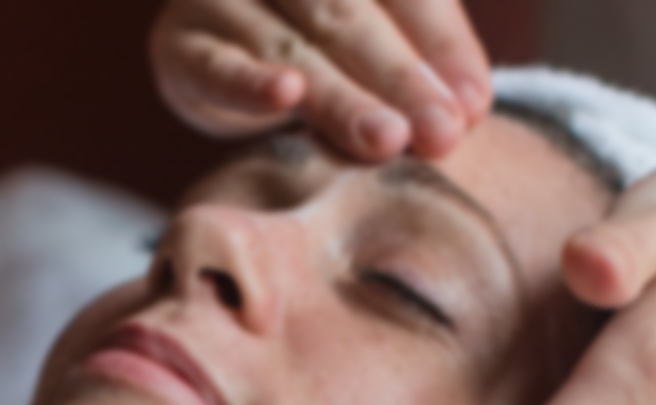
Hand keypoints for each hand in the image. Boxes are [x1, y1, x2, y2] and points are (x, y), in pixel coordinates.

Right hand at [150, 0, 490, 160]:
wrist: (218, 49)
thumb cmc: (314, 44)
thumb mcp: (373, 39)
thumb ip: (423, 58)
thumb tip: (470, 106)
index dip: (440, 43)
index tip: (473, 105)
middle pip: (348, 16)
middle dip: (400, 78)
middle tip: (440, 132)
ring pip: (293, 47)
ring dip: (343, 97)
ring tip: (387, 137)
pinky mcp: (181, 43)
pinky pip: (217, 64)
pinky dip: (251, 81)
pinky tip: (285, 95)